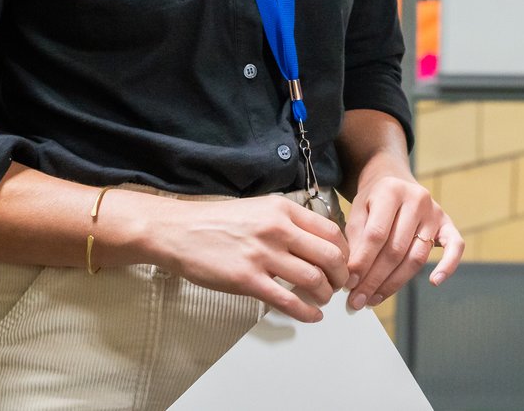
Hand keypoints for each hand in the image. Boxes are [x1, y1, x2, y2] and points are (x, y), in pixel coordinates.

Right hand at [150, 196, 349, 322]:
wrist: (179, 232)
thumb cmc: (218, 222)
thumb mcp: (259, 208)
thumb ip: (288, 222)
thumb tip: (317, 242)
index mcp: (282, 209)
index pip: (331, 231)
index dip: (344, 252)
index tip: (344, 264)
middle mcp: (277, 229)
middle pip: (330, 256)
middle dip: (341, 275)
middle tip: (338, 285)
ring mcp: (262, 255)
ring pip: (313, 279)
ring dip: (325, 294)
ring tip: (322, 299)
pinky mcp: (247, 280)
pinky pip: (288, 301)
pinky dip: (306, 312)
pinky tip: (311, 316)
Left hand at [343, 171, 463, 310]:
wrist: (393, 177)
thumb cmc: (373, 199)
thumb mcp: (357, 210)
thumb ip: (355, 240)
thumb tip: (353, 277)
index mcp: (390, 191)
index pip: (376, 235)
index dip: (362, 262)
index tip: (349, 283)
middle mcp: (416, 199)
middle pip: (396, 250)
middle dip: (375, 279)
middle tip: (359, 300)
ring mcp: (434, 211)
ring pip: (417, 256)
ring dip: (395, 283)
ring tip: (375, 299)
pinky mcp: (447, 222)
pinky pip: (455, 246)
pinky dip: (448, 266)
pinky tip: (434, 281)